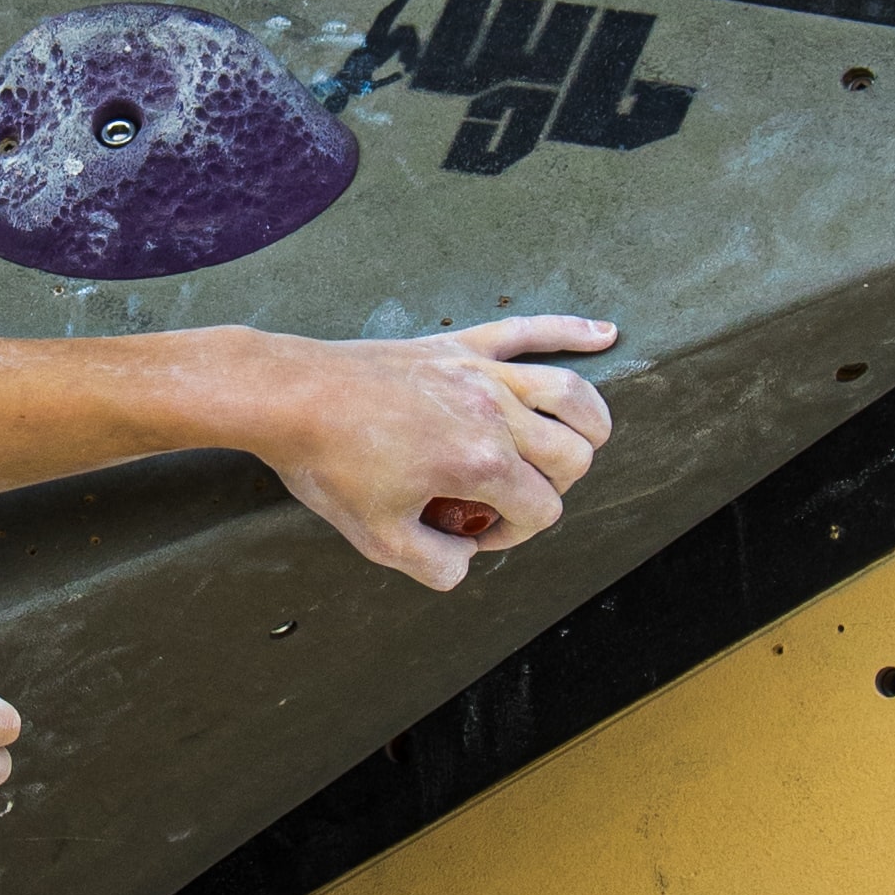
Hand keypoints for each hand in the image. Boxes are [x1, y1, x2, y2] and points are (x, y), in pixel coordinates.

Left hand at [249, 317, 616, 590]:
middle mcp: (496, 412)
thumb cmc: (329, 465)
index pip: (542, 508)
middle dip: (554, 487)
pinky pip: (528, 330)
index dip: (517, 534)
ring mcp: (481, 372)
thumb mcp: (380, 540)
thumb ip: (438, 564)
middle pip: (571, 454)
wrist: (289, 397)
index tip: (476, 534)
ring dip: (587, 425)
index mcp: (481, 462)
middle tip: (511, 498)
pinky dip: (572, 329)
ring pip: (571, 394)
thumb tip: (467, 558)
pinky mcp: (460, 346)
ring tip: (578, 446)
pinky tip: (606, 334)